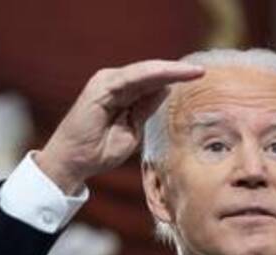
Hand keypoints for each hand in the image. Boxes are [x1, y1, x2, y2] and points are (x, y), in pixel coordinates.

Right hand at [36, 60, 204, 194]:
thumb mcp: (132, 130)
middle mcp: (113, 82)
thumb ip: (145, 109)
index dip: (175, 79)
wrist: (74, 162)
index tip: (199, 79)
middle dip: (177, 72)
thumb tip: (165, 91)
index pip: (152, 82)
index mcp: (121, 93)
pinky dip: (153, 75)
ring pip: (144, 72)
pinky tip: (171, 75)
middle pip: (150, 73)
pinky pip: (133, 77)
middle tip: (201, 71)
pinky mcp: (102, 86)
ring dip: (170, 71)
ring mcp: (106, 82)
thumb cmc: (99, 151)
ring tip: (193, 72)